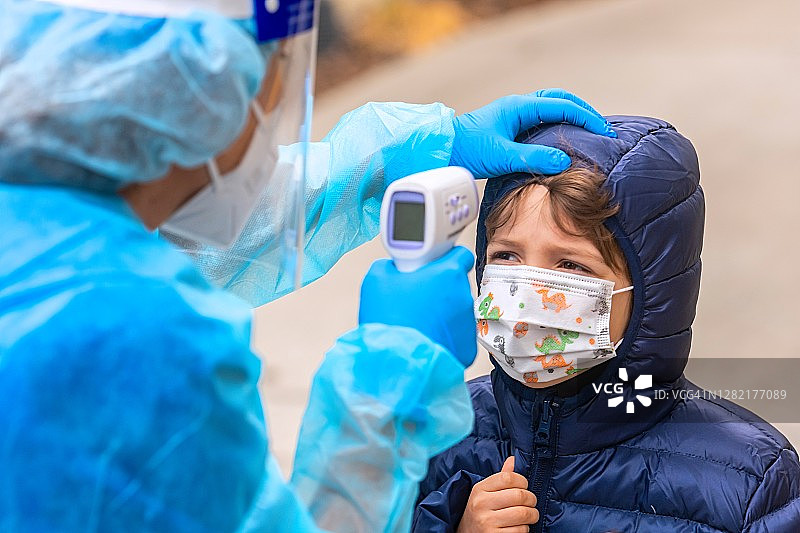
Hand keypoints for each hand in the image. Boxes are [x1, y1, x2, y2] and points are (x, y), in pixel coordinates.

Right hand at [359, 246, 476, 366]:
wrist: (394, 362)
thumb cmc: (388, 321)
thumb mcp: (377, 279)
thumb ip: (392, 266)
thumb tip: (395, 267)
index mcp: (448, 274)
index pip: (461, 254)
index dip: (446, 258)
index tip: (435, 265)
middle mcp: (463, 297)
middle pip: (455, 286)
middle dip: (438, 290)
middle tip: (416, 299)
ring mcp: (468, 324)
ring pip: (456, 312)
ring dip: (441, 314)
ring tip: (417, 323)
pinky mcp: (467, 348)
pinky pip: (457, 336)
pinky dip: (445, 337)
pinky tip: (425, 339)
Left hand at [450, 88, 615, 177]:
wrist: (442, 151)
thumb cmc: (467, 149)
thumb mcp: (502, 156)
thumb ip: (534, 158)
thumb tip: (564, 161)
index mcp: (520, 107)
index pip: (563, 106)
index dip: (587, 118)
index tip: (604, 132)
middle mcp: (518, 107)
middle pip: (560, 101)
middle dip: (583, 112)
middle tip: (601, 128)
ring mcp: (514, 116)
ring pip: (550, 110)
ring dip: (570, 118)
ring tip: (587, 133)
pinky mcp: (509, 129)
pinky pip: (540, 122)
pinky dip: (557, 127)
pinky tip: (562, 142)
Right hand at [457, 457, 538, 532]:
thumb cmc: (481, 510)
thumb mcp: (486, 492)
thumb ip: (501, 476)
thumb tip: (513, 459)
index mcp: (479, 489)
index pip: (507, 478)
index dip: (522, 481)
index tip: (524, 486)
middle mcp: (481, 504)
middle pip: (519, 495)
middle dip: (531, 499)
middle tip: (531, 502)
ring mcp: (486, 522)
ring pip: (523, 513)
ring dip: (532, 515)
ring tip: (529, 515)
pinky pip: (521, 530)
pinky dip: (525, 528)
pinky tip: (519, 526)